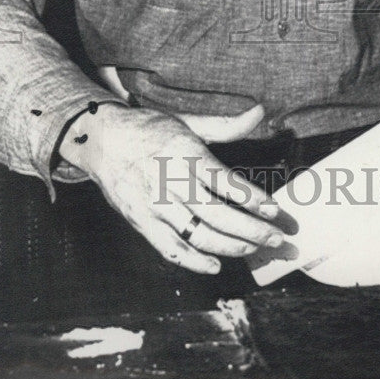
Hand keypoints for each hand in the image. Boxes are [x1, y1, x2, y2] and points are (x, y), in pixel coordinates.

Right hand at [59, 103, 285, 273]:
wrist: (102, 140)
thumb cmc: (150, 130)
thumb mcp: (188, 122)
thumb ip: (226, 125)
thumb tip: (260, 111)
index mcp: (185, 153)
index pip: (225, 182)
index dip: (252, 199)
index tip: (275, 210)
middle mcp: (171, 181)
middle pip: (217, 215)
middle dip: (252, 231)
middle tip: (277, 240)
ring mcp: (155, 205)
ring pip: (198, 235)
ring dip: (230, 247)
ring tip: (254, 249)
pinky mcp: (141, 222)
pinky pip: (170, 249)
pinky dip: (193, 262)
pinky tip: (215, 267)